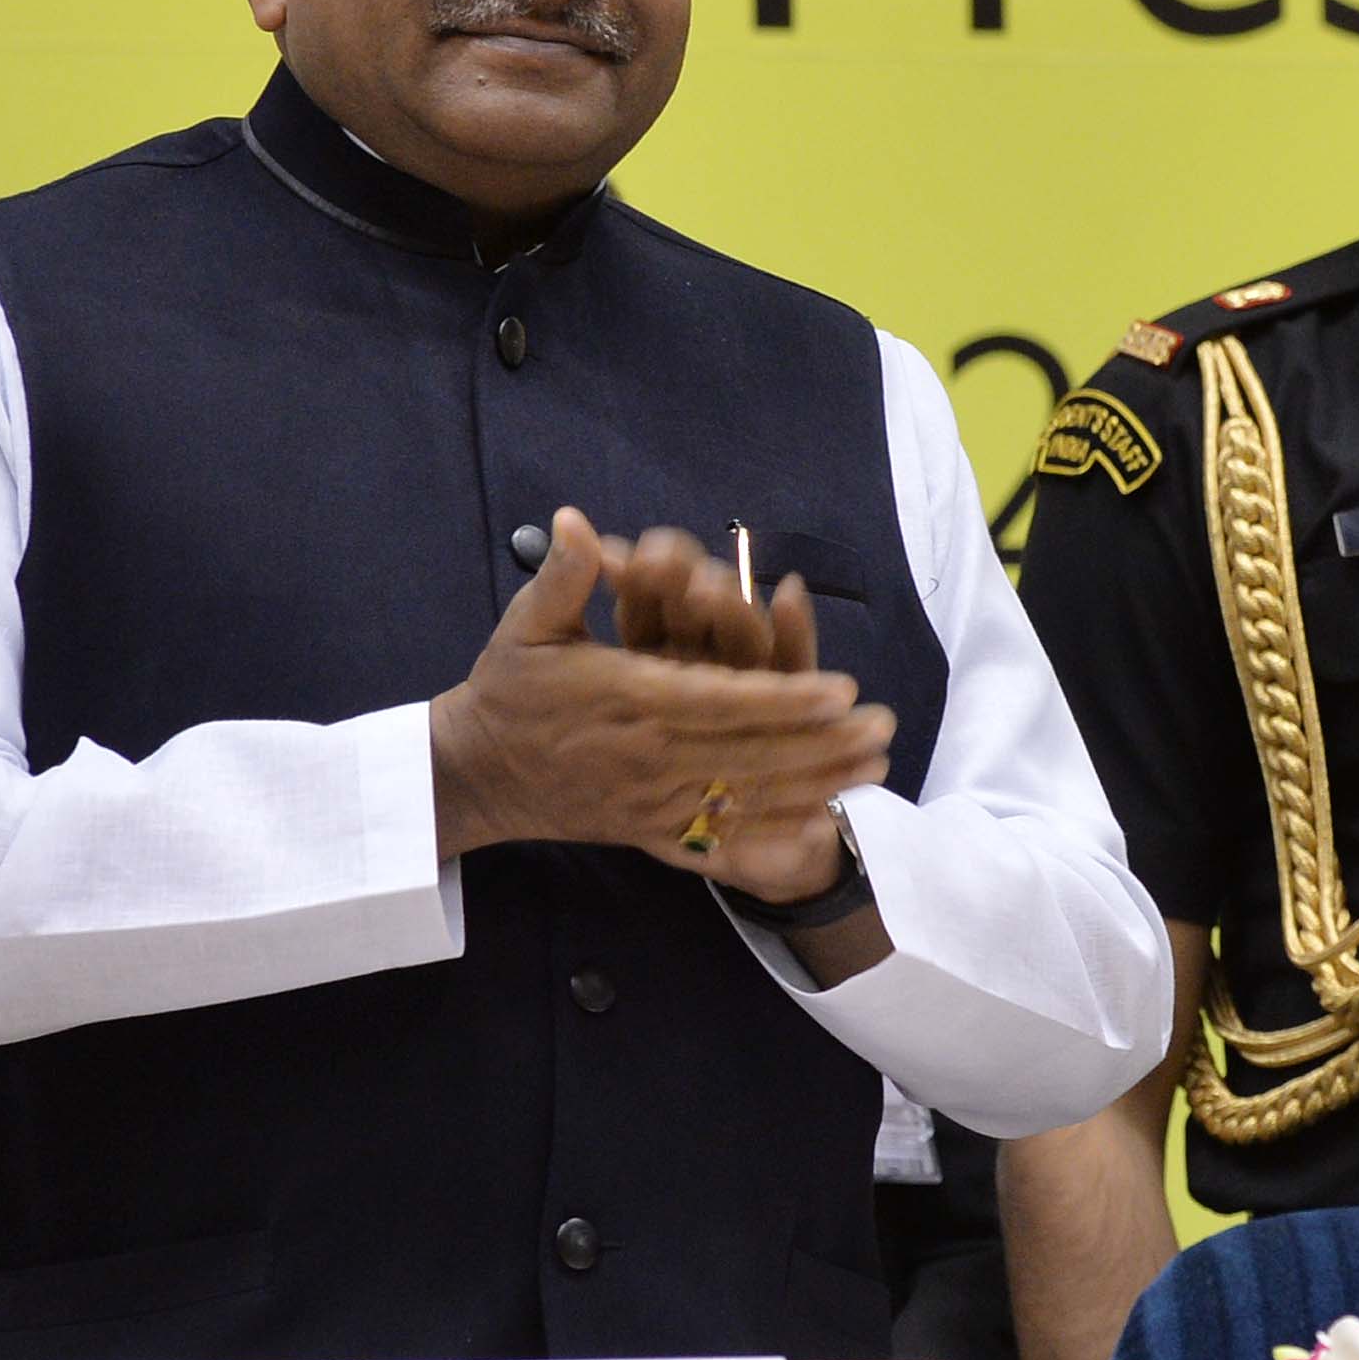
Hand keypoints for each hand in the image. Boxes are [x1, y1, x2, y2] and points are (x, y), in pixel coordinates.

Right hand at [429, 508, 889, 888]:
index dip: (784, 698)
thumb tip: (574, 520)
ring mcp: (650, 799)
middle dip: (823, 743)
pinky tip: (821, 822)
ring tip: (873, 768)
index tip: (842, 689)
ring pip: (745, 796)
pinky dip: (771, 833)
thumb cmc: (508, 691)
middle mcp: (646, 754)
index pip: (720, 700)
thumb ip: (563, 576)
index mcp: (628, 698)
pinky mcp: (648, 829)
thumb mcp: (527, 626)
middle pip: (749, 753)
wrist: (474, 773)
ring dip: (816, 783)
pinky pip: (717, 838)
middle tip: (884, 727)